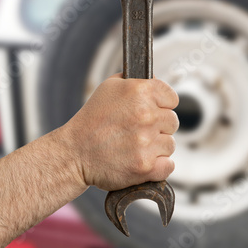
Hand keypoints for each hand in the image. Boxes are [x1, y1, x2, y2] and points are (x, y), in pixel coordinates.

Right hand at [60, 73, 178, 190]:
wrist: (74, 153)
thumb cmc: (92, 120)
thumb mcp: (110, 87)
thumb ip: (137, 81)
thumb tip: (157, 81)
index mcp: (140, 92)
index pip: (172, 98)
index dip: (162, 105)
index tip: (150, 111)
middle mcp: (146, 115)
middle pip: (173, 121)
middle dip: (158, 126)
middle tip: (137, 130)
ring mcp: (147, 143)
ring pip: (170, 144)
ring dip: (157, 146)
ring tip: (135, 146)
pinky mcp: (146, 167)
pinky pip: (169, 165)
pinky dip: (158, 166)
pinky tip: (141, 160)